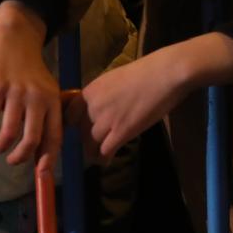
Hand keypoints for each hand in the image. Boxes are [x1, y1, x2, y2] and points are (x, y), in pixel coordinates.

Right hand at [0, 1, 61, 171]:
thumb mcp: (45, 91)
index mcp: (53, 101)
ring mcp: (17, 92)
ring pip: (10, 132)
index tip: (40, 174)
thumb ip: (44, 117)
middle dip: (20, 157)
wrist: (16, 37)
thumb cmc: (30, 70)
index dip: (47, 159)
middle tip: (12, 161)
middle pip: (31, 139)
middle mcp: (38, 98)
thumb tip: (39, 151)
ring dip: (1, 146)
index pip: (54, 137)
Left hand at [76, 32, 232, 157]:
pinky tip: (107, 160)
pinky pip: (105, 151)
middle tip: (91, 145)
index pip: (69, 114)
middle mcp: (93, 106)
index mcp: (89, 91)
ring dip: (94, 151)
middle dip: (84, 140)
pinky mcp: (122, 132)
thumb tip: (97, 108)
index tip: (76, 132)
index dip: (71, 126)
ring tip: (99, 155)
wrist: (163, 74)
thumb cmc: (143, 73)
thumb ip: (101, 95)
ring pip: (90, 144)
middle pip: (80, 131)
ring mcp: (106, 120)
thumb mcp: (112, 80)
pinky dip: (104, 158)